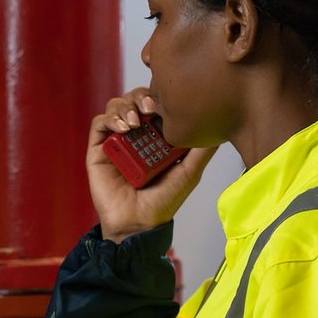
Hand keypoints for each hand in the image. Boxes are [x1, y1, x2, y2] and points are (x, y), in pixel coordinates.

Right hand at [87, 88, 215, 242]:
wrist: (139, 222)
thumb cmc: (164, 201)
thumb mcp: (189, 172)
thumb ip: (202, 150)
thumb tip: (219, 126)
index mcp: (156, 135)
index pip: (156, 102)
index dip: (159, 95)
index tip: (167, 101)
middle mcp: (136, 134)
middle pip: (134, 98)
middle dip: (141, 96)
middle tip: (150, 107)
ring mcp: (117, 140)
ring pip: (116, 106)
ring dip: (124, 107)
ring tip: (135, 122)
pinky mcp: (98, 149)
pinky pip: (99, 123)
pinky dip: (110, 119)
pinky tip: (123, 129)